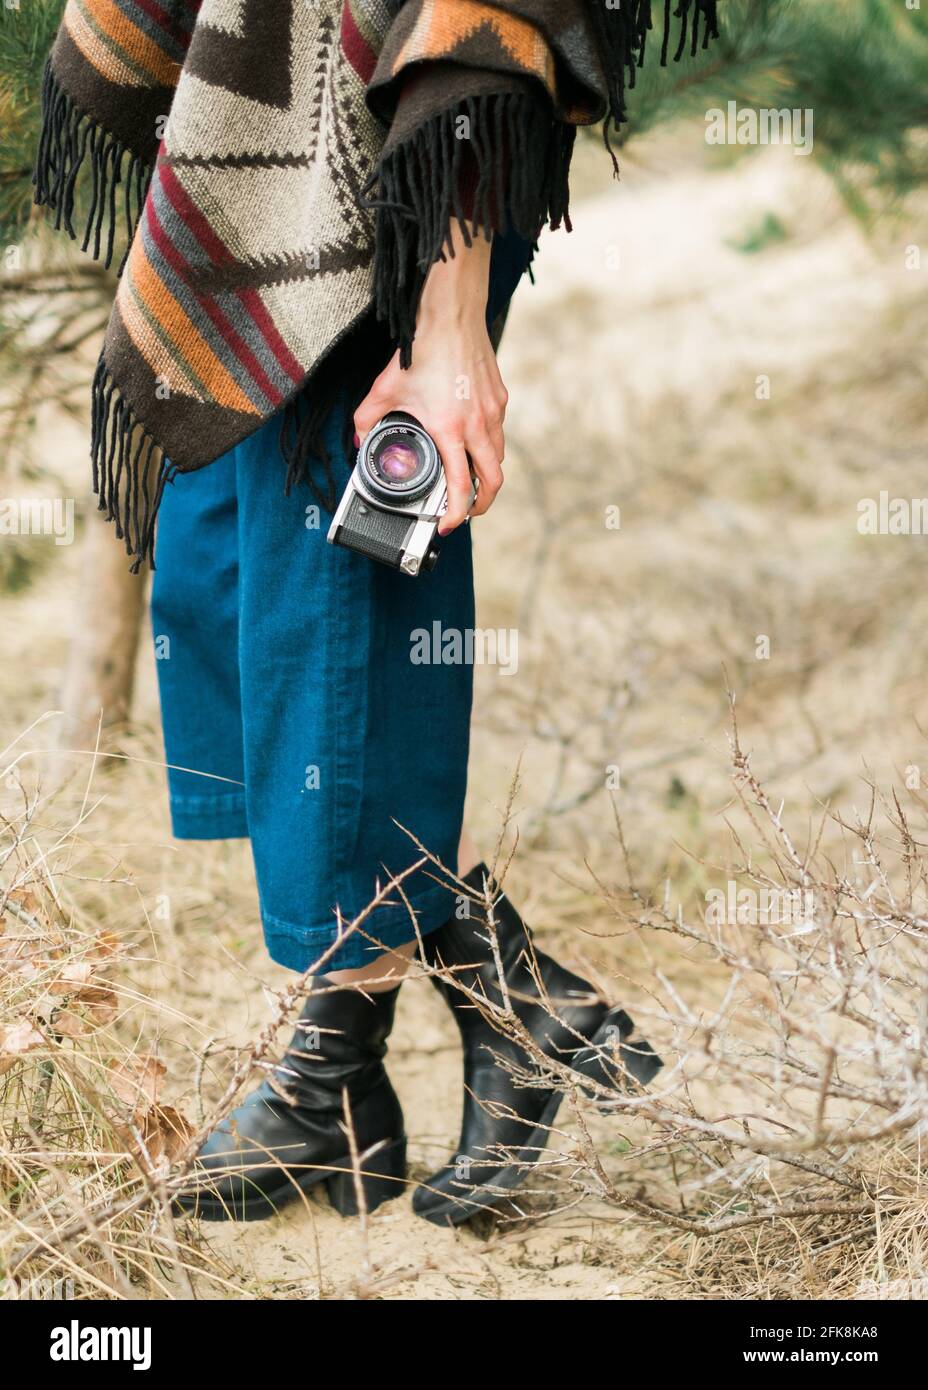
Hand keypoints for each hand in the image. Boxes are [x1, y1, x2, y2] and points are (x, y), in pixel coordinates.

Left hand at [354, 225, 506, 535]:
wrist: (451, 314)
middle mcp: (478, 424)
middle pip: (493, 481)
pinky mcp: (499, 396)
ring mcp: (493, 411)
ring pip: (499, 456)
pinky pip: (498, 430)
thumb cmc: (422, 350)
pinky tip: (472, 440)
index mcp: (450, 430)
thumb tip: (360, 439)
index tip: (448, 523)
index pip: (462, 487)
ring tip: (470, 480)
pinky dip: (488, 444)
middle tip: (466, 511)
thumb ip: (366, 419)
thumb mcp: (384, 389)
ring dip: (486, 474)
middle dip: (481, 503)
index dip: (457, 514)